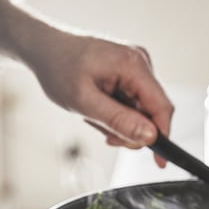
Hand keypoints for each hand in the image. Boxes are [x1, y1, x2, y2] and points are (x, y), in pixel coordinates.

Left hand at [28, 32, 174, 166]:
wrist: (45, 48)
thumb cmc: (58, 68)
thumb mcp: (84, 101)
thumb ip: (119, 120)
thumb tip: (150, 136)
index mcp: (133, 65)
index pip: (162, 107)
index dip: (163, 136)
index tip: (159, 161)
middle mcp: (140, 63)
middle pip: (153, 112)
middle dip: (132, 130)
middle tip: (107, 135)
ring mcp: (137, 67)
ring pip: (143, 111)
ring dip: (122, 123)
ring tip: (95, 116)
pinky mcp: (130, 73)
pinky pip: (134, 104)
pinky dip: (119, 114)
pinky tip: (100, 108)